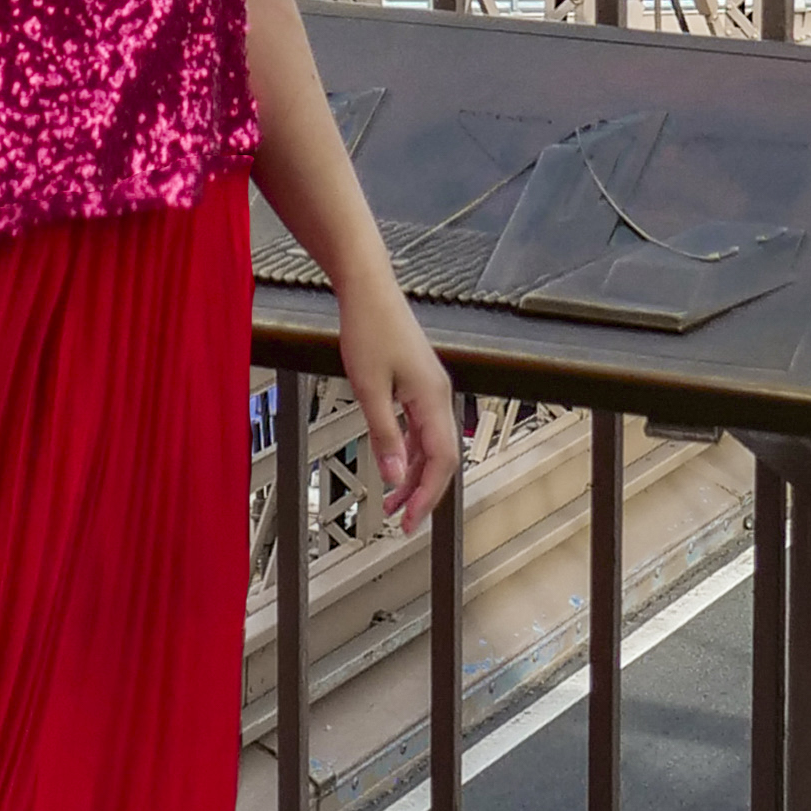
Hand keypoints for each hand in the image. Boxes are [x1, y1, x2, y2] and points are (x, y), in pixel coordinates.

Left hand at [335, 265, 459, 533]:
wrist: (368, 289)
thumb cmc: (368, 329)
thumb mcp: (369, 389)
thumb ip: (384, 436)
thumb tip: (396, 478)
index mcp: (433, 399)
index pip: (441, 461)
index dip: (427, 496)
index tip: (409, 521)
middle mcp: (440, 396)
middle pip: (442, 458)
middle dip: (423, 493)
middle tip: (401, 522)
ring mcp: (431, 390)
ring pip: (432, 445)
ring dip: (415, 475)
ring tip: (392, 503)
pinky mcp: (419, 383)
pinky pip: (422, 428)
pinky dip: (410, 452)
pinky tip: (395, 464)